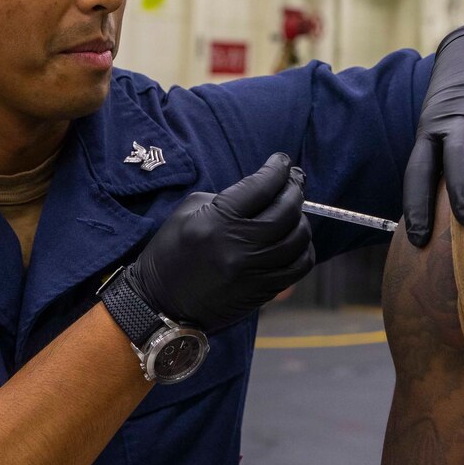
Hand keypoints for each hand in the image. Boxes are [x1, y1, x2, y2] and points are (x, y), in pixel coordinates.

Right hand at [127, 153, 315, 331]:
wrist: (160, 303)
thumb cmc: (171, 251)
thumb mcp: (188, 212)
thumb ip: (227, 197)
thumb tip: (263, 190)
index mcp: (218, 221)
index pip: (261, 186)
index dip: (277, 169)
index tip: (282, 161)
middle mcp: (240, 246)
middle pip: (286, 211)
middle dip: (294, 190)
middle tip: (293, 182)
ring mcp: (254, 272)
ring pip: (298, 239)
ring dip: (301, 220)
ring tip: (293, 212)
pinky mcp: (262, 291)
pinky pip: (298, 267)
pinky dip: (303, 250)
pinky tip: (295, 241)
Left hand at [402, 21, 463, 246]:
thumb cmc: (463, 107)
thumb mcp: (444, 129)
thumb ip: (446, 165)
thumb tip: (442, 228)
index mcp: (433, 128)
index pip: (419, 168)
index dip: (417, 203)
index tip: (419, 239)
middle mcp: (459, 114)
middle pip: (457, 151)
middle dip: (462, 185)